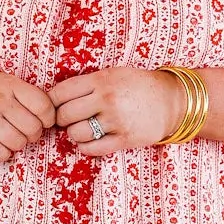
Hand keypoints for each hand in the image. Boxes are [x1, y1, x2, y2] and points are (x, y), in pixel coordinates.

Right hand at [0, 73, 56, 161]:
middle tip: (24, 133)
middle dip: (32, 135)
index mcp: (9, 84)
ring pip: (18, 143)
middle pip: (33, 128)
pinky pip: (0, 154)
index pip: (43, 105)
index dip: (48, 119)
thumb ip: (27, 95)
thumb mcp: (4, 84)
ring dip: (17, 146)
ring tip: (9, 139)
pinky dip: (2, 154)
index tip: (43, 122)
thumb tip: (54, 116)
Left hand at [48, 67, 187, 155]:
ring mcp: (116, 120)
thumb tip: (57, 99)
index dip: (52, 102)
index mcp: (102, 79)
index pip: (61, 92)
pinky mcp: (125, 139)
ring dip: (74, 134)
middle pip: (65, 115)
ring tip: (81, 130)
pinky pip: (93, 149)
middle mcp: (107, 99)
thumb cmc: (137, 86)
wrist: (171, 100)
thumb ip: (88, 84)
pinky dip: (85, 147)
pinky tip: (89, 141)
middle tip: (67, 120)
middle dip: (61, 120)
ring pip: (77, 133)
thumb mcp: (113, 74)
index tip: (55, 106)